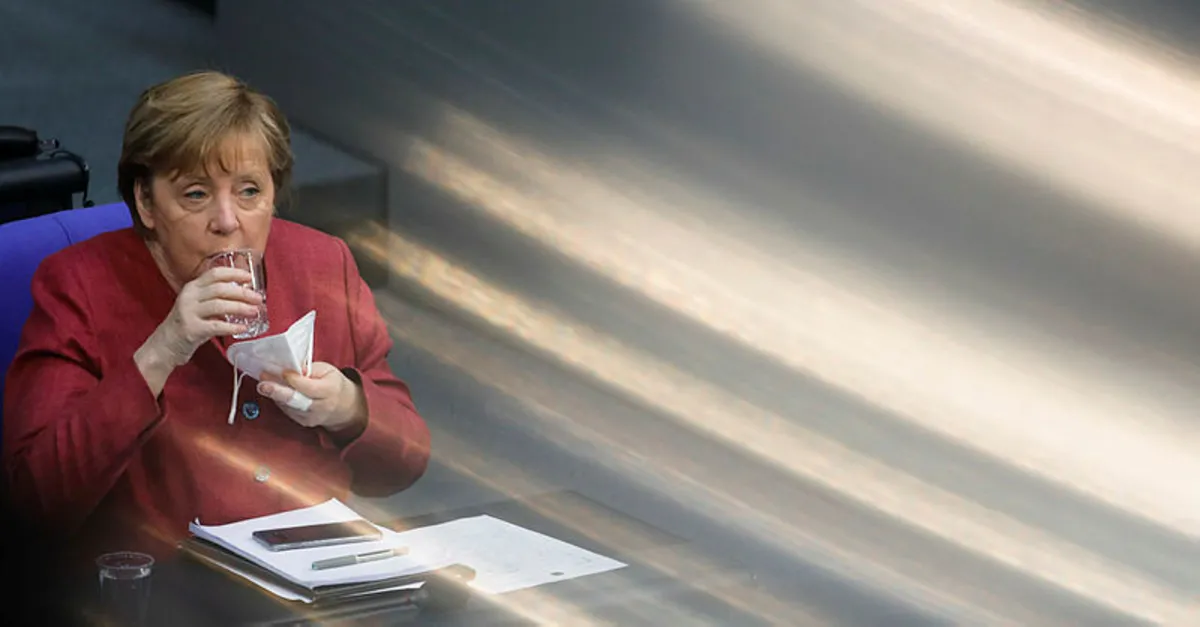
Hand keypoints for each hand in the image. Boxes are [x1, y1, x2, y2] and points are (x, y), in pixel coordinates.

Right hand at [135, 267, 263, 394]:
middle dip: (242, 293)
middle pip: (220, 289)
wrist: (165, 345)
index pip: (214, 273)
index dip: (234, 273)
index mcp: (192, 287)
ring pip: (219, 305)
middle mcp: (189, 297)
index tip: (249, 278)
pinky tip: (243, 328)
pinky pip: (215, 326)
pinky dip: (231, 326)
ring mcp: (188, 313)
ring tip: (254, 311)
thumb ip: (215, 298)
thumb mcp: (197, 304)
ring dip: (240, 308)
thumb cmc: (187, 324)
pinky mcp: (191, 329)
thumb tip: (245, 294)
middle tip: (258, 298)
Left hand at [256, 362, 366, 431]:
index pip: (309, 387)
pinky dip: (279, 400)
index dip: (294, 380)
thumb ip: (309, 369)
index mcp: (329, 390)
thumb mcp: (327, 370)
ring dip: (274, 394)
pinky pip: (287, 410)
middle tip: (263, 385)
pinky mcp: (303, 422)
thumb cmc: (333, 384)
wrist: (343, 407)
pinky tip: (274, 392)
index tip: (282, 371)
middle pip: (296, 400)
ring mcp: (311, 417)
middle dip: (277, 392)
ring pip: (288, 406)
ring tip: (264, 383)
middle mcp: (320, 407)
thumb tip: (290, 367)